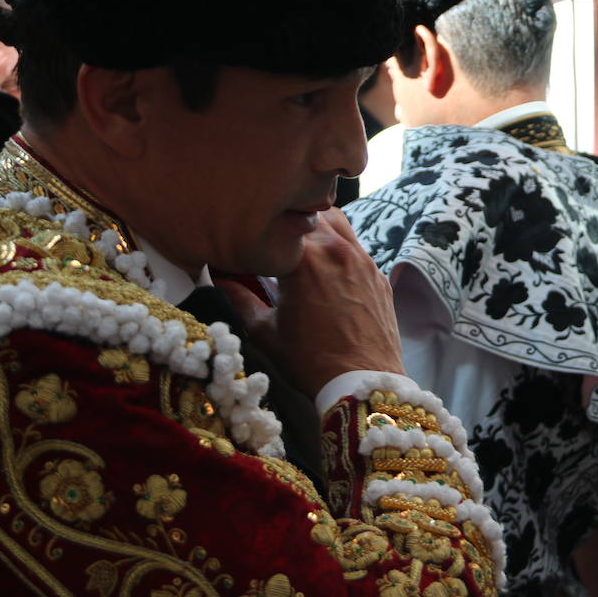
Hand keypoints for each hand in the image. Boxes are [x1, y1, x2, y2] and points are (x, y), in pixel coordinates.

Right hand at [219, 210, 403, 398]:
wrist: (362, 382)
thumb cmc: (311, 362)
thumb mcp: (266, 332)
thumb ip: (240, 300)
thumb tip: (218, 280)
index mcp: (304, 260)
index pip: (275, 227)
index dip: (259, 234)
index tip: (250, 247)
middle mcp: (336, 250)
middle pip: (309, 214)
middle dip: (290, 224)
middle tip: (276, 241)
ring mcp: (362, 260)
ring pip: (338, 223)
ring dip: (318, 228)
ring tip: (302, 248)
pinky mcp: (379, 275)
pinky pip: (357, 248)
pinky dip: (340, 250)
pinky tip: (328, 271)